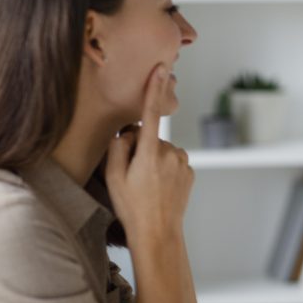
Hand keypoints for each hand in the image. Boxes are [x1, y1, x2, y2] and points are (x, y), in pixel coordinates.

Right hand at [105, 64, 193, 243]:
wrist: (158, 234)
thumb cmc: (131, 207)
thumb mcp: (113, 177)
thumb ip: (118, 147)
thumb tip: (128, 131)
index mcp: (149, 153)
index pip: (151, 114)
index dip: (154, 90)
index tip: (161, 69)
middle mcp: (170, 154)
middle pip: (150, 138)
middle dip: (140, 148)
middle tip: (132, 176)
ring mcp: (183, 163)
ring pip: (162, 150)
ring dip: (153, 160)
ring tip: (146, 185)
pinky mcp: (190, 172)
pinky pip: (173, 162)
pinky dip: (165, 169)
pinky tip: (159, 187)